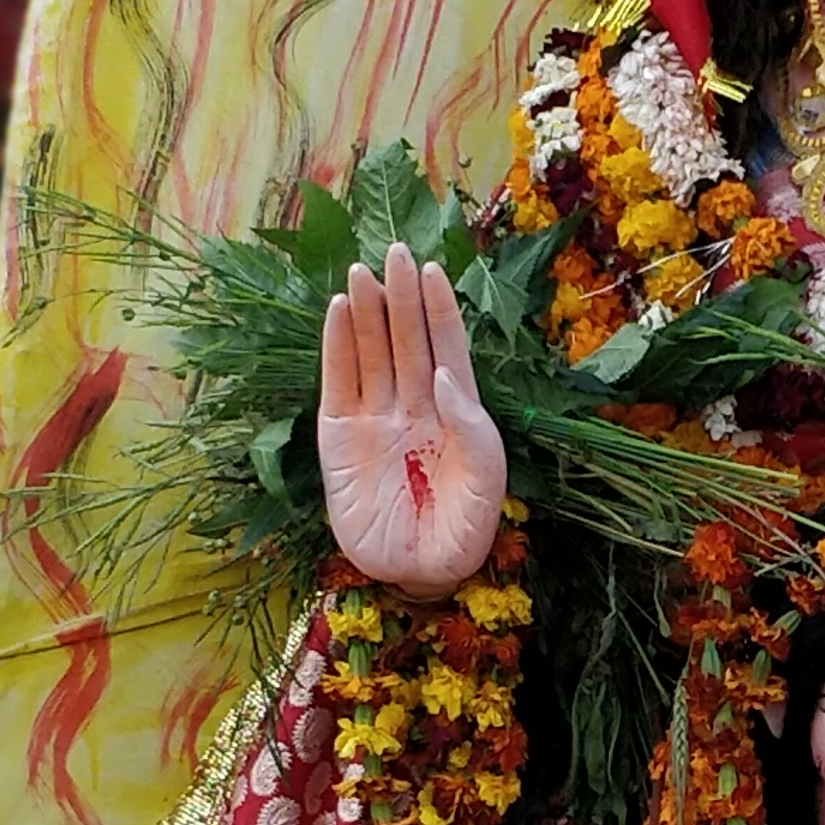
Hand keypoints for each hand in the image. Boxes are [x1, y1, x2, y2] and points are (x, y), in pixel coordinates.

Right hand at [316, 244, 507, 600]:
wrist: (420, 574)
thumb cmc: (464, 531)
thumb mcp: (487, 480)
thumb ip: (474, 427)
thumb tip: (447, 375)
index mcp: (456, 413)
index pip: (446, 349)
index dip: (439, 310)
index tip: (433, 271)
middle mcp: (415, 406)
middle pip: (407, 340)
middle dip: (402, 297)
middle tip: (396, 251)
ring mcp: (376, 418)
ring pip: (372, 352)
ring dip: (367, 312)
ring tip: (362, 271)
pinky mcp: (340, 436)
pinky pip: (339, 382)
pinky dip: (337, 346)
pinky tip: (338, 310)